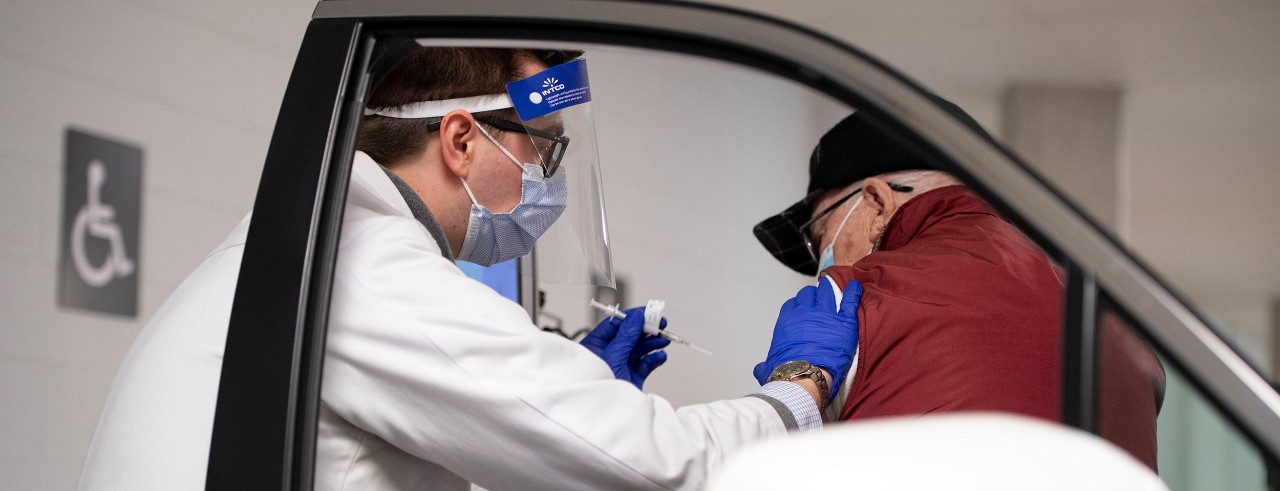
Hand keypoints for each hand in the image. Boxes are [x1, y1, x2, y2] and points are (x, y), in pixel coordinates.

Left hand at [581, 306, 671, 389]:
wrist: (603, 418)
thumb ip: (627, 336)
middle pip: (630, 335)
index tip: (649, 312)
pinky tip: (660, 356)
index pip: (616, 325)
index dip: (633, 317)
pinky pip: (645, 364)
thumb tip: (637, 317)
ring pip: (640, 349)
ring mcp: (621, 366)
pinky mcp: (632, 378)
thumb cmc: (598, 387)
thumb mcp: (613, 356)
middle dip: (646, 329)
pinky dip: (654, 359)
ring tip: (664, 339)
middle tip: (661, 323)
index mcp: (596, 346)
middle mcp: (609, 354)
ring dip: (653, 342)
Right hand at [753, 278, 862, 403]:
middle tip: (818, 299)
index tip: (802, 309)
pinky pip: (850, 301)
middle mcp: (805, 313)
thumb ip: (765, 365)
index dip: (798, 305)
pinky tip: (856, 286)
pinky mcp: (844, 322)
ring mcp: (825, 315)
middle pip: (809, 294)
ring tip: (833, 290)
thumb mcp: (770, 368)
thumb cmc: (787, 373)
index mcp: (787, 322)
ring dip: (829, 291)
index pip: (792, 305)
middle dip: (813, 295)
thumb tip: (760, 369)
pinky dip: (854, 292)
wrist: (805, 377)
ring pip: (827, 293)